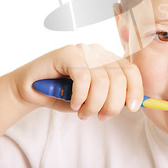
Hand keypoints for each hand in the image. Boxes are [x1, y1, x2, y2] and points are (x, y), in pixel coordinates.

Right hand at [10, 44, 143, 120]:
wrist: (31, 90)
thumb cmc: (64, 95)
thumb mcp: (94, 99)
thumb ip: (112, 97)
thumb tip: (133, 104)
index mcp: (109, 61)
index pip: (132, 71)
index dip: (136, 90)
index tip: (134, 108)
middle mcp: (99, 52)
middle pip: (120, 78)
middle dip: (112, 104)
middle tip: (100, 116)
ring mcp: (84, 50)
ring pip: (102, 80)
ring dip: (93, 104)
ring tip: (83, 113)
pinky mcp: (68, 53)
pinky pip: (83, 78)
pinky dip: (80, 96)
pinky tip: (74, 103)